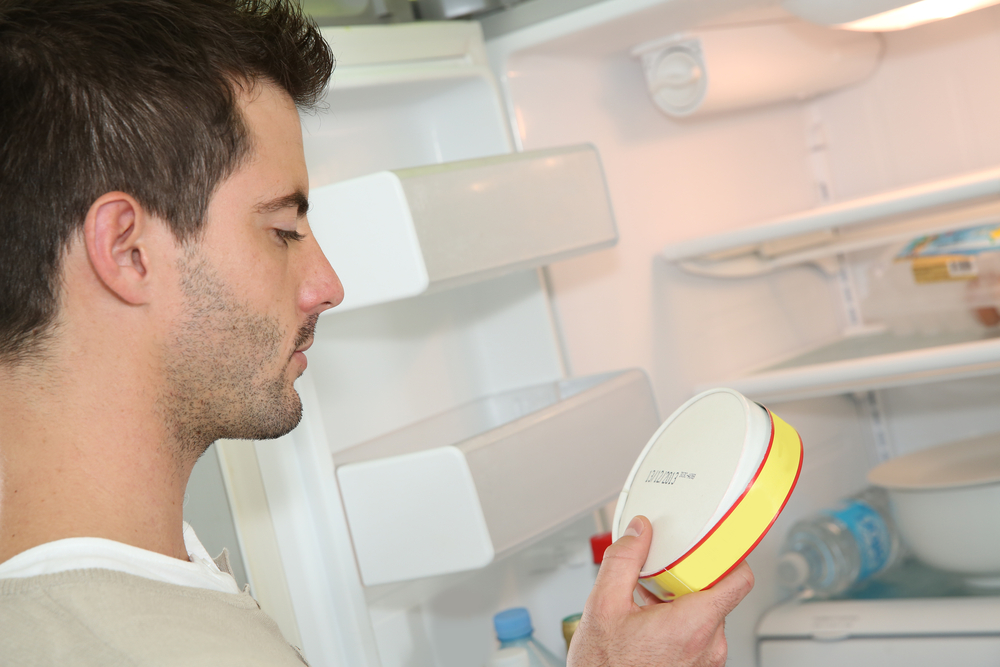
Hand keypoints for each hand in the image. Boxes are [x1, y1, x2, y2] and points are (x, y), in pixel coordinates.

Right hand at [568, 515, 753, 666]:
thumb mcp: (603, 605)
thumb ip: (623, 560)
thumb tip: (639, 532)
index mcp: (693, 625)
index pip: (739, 580)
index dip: (729, 556)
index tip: (712, 545)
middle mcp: (709, 646)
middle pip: (717, 594)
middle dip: (688, 580)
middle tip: (660, 577)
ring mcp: (706, 662)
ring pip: (707, 615)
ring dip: (681, 604)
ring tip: (649, 606)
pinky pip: (699, 636)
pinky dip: (679, 624)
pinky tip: (650, 625)